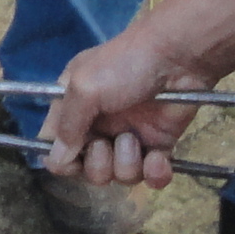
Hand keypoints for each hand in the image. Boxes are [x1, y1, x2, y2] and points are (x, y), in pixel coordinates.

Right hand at [43, 20, 218, 186]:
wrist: (178, 57)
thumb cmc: (124, 65)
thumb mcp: (84, 87)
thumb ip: (66, 125)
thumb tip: (56, 160)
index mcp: (75, 108)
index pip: (55, 146)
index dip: (61, 160)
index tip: (73, 159)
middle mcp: (99, 126)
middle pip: (87, 169)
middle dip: (97, 166)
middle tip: (105, 144)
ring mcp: (130, 137)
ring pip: (120, 176)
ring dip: (126, 164)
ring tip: (134, 139)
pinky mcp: (159, 145)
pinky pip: (152, 177)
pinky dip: (155, 173)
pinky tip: (158, 159)